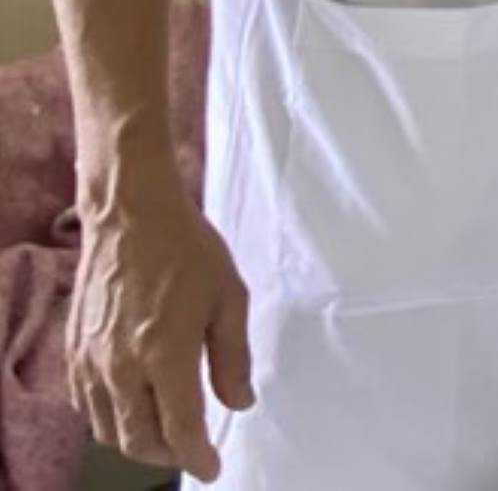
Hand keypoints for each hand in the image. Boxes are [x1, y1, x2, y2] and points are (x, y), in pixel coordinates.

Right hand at [68, 189, 254, 482]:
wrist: (131, 216)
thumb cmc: (187, 250)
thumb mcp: (229, 298)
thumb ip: (233, 357)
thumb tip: (239, 403)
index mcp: (165, 354)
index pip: (180, 429)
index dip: (198, 457)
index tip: (212, 468)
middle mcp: (121, 366)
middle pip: (138, 439)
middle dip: (168, 455)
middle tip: (192, 448)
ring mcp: (91, 361)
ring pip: (107, 428)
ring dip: (136, 440)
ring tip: (165, 431)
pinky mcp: (73, 351)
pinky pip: (85, 405)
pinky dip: (108, 418)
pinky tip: (131, 405)